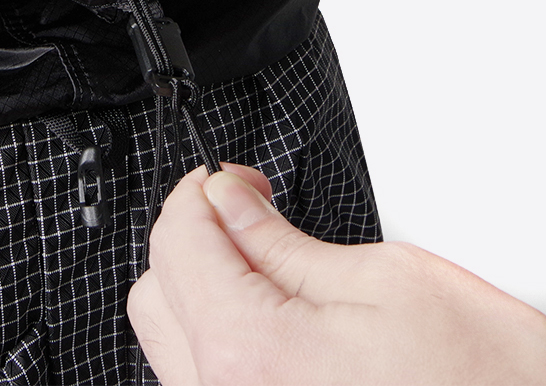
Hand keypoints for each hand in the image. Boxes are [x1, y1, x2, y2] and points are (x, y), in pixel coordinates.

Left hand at [128, 165, 545, 384]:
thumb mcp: (387, 281)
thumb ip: (280, 240)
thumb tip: (226, 199)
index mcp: (248, 353)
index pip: (177, 240)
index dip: (201, 191)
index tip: (231, 180)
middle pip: (158, 293)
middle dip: (194, 237)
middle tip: (247, 214)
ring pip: (173, 343)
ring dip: (205, 291)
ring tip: (265, 268)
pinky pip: (203, 382)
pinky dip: (223, 341)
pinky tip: (274, 323)